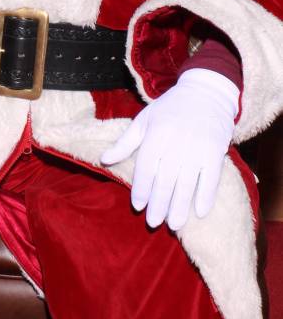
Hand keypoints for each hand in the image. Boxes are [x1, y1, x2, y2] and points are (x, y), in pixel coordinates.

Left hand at [100, 68, 238, 230]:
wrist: (206, 93)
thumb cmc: (170, 108)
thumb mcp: (144, 119)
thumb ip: (125, 142)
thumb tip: (103, 160)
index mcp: (156, 133)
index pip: (146, 166)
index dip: (141, 188)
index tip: (137, 206)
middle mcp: (176, 142)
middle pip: (165, 179)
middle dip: (159, 203)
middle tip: (153, 222)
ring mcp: (197, 148)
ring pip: (186, 183)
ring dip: (180, 206)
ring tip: (173, 224)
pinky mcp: (215, 152)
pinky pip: (210, 179)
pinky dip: (205, 196)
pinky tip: (199, 212)